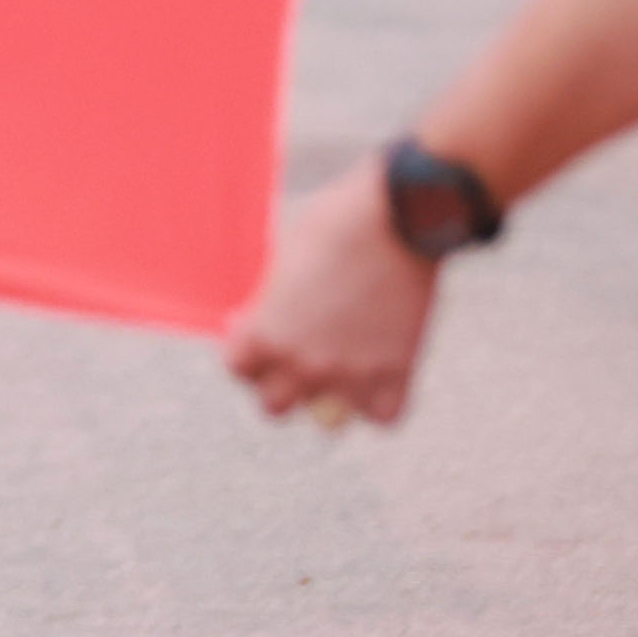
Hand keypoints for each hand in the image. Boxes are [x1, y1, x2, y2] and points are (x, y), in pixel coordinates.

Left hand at [222, 167, 439, 425]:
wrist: (398, 216)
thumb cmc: (335, 224)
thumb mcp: (283, 261)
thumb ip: (271, 305)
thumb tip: (258, 322)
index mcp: (266, 333)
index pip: (238, 369)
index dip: (246, 350)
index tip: (257, 333)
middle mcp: (304, 363)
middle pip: (273, 406)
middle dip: (279, 383)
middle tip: (294, 359)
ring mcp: (353, 373)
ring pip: (327, 420)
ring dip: (328, 400)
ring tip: (337, 371)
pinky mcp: (398, 372)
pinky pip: (383, 417)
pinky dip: (379, 404)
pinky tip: (377, 379)